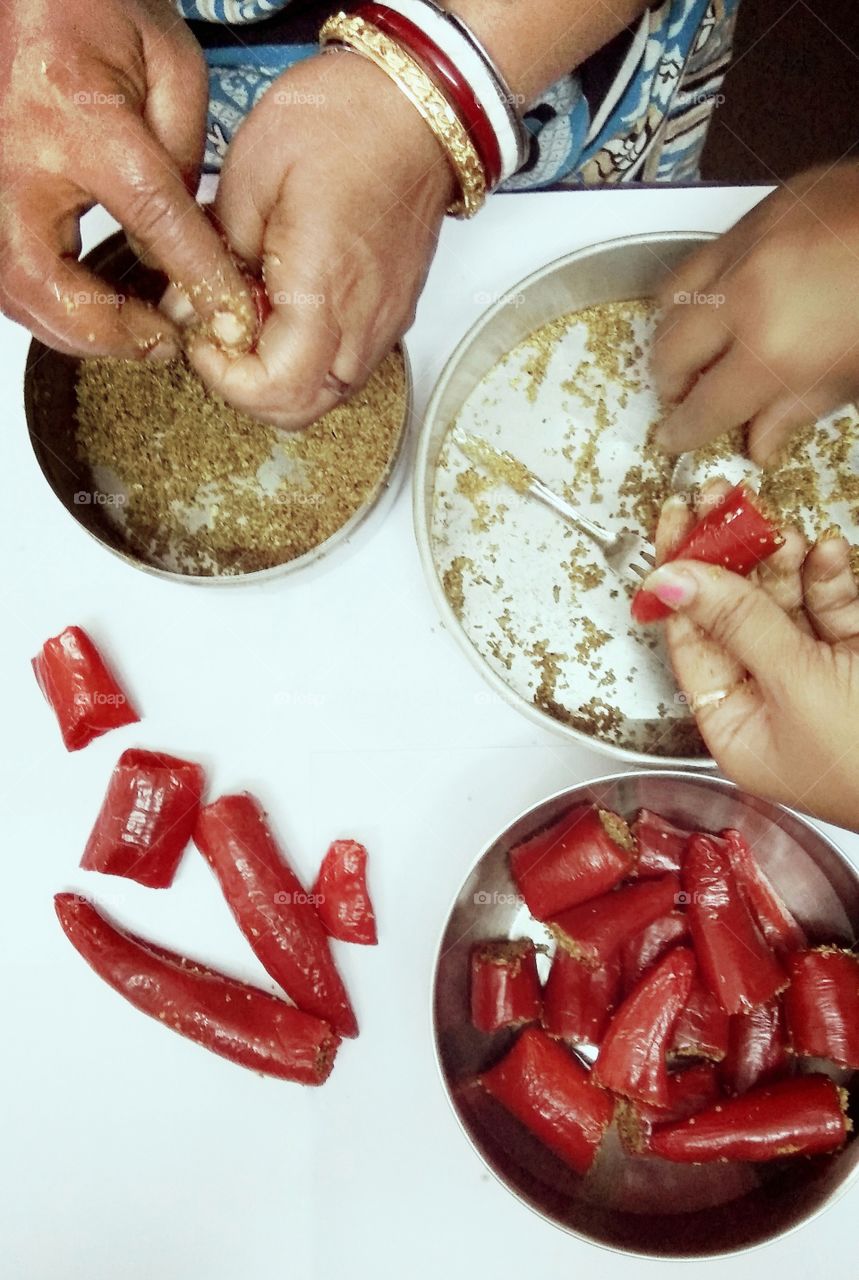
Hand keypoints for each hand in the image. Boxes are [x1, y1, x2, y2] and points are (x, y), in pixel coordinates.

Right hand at [0, 0, 252, 358]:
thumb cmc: (94, 10)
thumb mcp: (168, 63)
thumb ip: (186, 154)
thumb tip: (191, 239)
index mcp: (77, 113)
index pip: (150, 214)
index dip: (197, 273)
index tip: (230, 311)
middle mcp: (17, 156)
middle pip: (44, 281)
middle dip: (106, 330)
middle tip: (162, 346)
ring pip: (16, 291)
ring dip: (78, 329)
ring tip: (137, 336)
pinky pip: (9, 276)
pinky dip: (54, 307)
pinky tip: (100, 311)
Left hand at [173, 51, 453, 428]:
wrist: (415, 107)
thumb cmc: (343, 123)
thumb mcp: (251, 173)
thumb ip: (216, 251)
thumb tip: (192, 306)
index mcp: (324, 289)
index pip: (274, 389)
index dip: (225, 380)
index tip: (203, 336)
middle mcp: (362, 321)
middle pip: (300, 408)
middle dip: (247, 388)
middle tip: (219, 337)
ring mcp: (383, 323)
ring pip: (324, 395)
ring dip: (278, 377)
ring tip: (251, 319)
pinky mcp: (390, 314)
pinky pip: (344, 366)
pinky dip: (307, 360)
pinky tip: (286, 310)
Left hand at [645, 482, 858, 831]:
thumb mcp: (797, 684)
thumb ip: (739, 625)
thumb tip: (672, 582)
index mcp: (738, 728)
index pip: (691, 640)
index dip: (680, 580)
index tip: (675, 525)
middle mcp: (773, 704)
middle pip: (733, 616)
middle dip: (729, 558)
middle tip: (718, 502)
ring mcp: (819, 680)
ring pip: (785, 605)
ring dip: (781, 561)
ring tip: (777, 528)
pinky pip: (833, 609)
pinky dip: (828, 577)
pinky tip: (827, 552)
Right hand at [651, 165, 858, 463]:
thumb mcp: (852, 377)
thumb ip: (794, 411)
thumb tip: (756, 440)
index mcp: (772, 351)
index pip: (703, 408)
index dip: (683, 431)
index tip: (675, 438)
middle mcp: (745, 298)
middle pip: (670, 352)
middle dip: (670, 383)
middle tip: (686, 396)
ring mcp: (748, 248)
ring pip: (672, 299)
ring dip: (675, 332)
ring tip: (697, 347)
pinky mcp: (760, 212)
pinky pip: (706, 256)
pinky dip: (704, 286)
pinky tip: (729, 299)